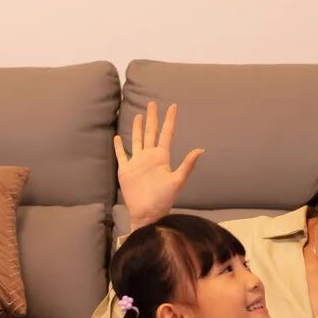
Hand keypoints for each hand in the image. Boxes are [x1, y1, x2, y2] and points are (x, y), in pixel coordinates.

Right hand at [113, 101, 204, 230]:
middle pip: (151, 132)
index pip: (167, 134)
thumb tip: (201, 149)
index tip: (173, 106)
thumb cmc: (163, 201)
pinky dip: (119, 147)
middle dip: (152, 118)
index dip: (170, 120)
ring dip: (137, 128)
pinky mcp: (126, 171)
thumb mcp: (177, 181)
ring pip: (136, 140)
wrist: (148, 214)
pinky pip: (121, 155)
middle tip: (152, 103)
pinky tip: (117, 138)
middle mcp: (149, 157)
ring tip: (138, 115)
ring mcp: (137, 163)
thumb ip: (187, 165)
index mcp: (162, 158)